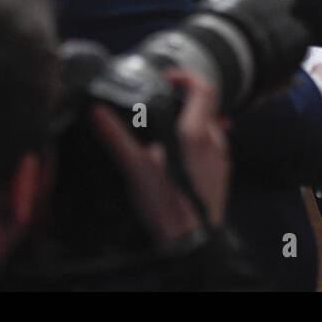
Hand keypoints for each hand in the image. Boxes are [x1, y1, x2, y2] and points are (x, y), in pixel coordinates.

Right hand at [90, 69, 229, 245]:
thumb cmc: (169, 208)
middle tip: (162, 101)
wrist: (192, 244)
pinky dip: (197, 140)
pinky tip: (179, 154)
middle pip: (207, 104)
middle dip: (185, 98)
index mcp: (196, 134)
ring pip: (211, 125)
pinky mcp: (222, 173)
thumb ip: (118, 138)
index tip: (167, 79)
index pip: (203, 88)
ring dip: (192, 120)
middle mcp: (214, 142)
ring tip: (167, 129)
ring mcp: (221, 158)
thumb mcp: (137, 170)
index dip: (186, 76)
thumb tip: (99, 113)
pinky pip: (213, 146)